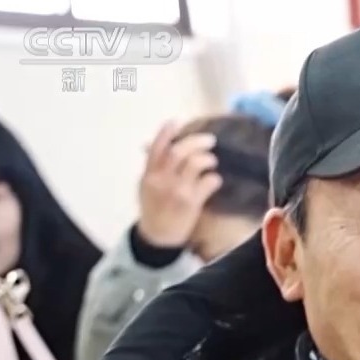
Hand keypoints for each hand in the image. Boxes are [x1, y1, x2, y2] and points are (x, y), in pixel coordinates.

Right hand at [136, 122, 220, 247]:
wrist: (158, 237)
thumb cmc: (154, 209)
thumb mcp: (145, 186)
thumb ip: (151, 167)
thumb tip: (148, 144)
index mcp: (148, 175)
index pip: (155, 148)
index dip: (166, 132)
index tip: (176, 121)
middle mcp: (161, 180)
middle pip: (179, 152)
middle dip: (196, 142)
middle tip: (210, 141)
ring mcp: (177, 191)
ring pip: (194, 164)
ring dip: (207, 159)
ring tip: (212, 162)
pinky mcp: (192, 202)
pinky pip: (208, 182)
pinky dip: (214, 179)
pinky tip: (214, 181)